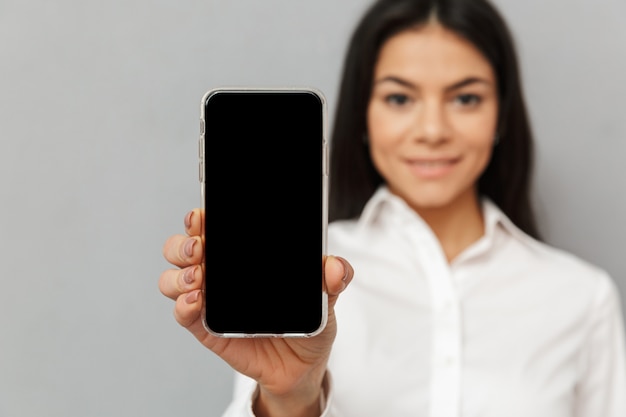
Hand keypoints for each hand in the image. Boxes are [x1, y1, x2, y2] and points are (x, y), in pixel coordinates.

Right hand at [159, 208, 352, 416]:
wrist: (303, 365)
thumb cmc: (307, 321)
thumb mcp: (325, 296)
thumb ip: (334, 278)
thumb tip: (335, 266)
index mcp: (242, 258)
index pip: (213, 229)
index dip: (200, 219)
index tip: (202, 215)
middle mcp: (219, 274)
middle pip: (182, 249)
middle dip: (183, 243)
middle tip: (200, 247)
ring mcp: (210, 302)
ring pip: (173, 280)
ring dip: (179, 274)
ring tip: (199, 277)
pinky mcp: (207, 329)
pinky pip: (184, 316)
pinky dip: (183, 306)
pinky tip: (195, 301)